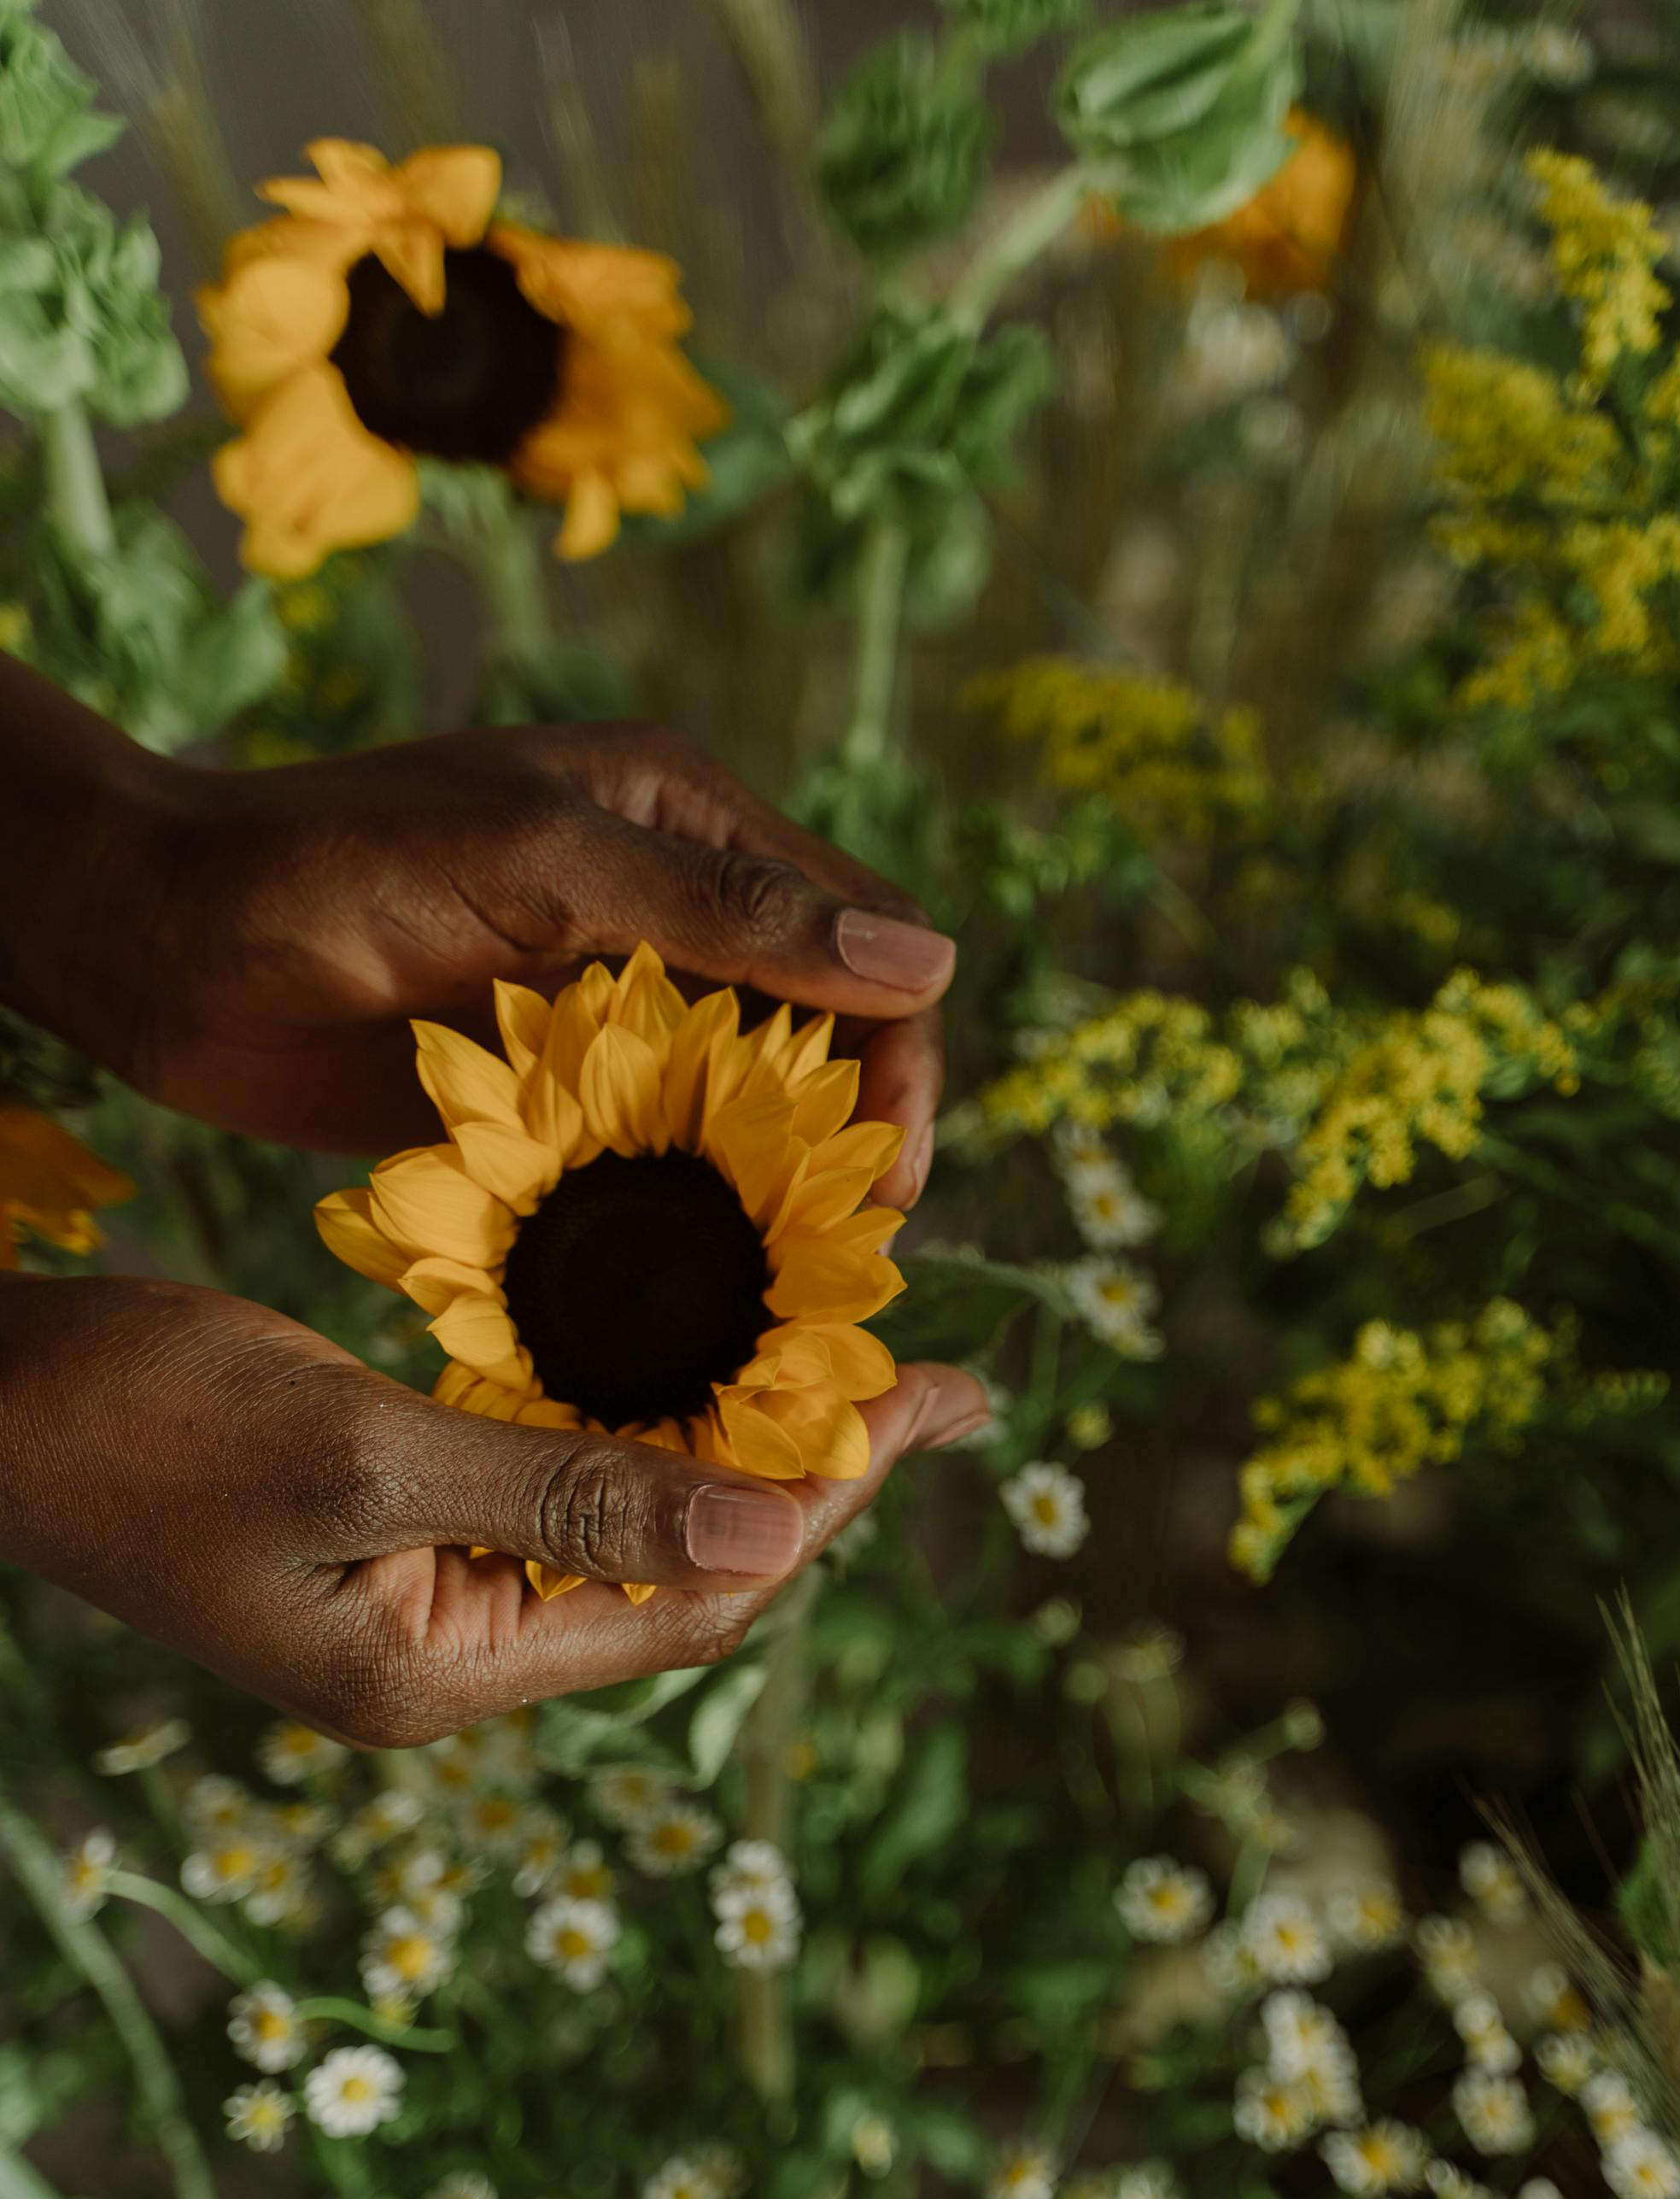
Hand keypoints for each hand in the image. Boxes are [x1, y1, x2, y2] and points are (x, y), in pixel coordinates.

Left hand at [0, 663, 951, 1206]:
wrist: (151, 944)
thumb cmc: (325, 866)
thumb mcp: (537, 866)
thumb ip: (724, 914)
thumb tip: (928, 966)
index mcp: (687, 823)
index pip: (865, 938)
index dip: (899, 1058)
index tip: (887, 1183)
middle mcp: (669, 914)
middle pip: (823, 1038)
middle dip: (844, 1146)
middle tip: (837, 1268)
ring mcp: (609, 1011)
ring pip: (744, 1113)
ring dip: (765, 1197)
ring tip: (771, 1294)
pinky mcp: (551, 1095)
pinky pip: (652, 1164)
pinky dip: (675, 1223)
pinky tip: (678, 1288)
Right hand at [0, 1275, 984, 1741]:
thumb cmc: (133, 1420)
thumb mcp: (355, 1451)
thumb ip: (563, 1495)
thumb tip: (770, 1537)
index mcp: (445, 1670)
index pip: (699, 1601)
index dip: (829, 1503)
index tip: (939, 1403)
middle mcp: (454, 1657)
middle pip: (688, 1576)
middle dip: (819, 1475)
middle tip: (949, 1381)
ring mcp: (426, 1600)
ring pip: (636, 1528)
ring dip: (745, 1445)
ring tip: (870, 1363)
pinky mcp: (398, 1533)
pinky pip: (564, 1486)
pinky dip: (646, 1422)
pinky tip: (710, 1356)